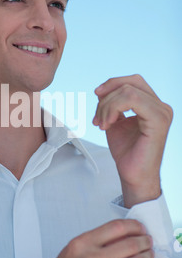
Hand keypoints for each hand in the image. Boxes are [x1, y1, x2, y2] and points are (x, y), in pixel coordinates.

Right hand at [26, 219, 153, 257]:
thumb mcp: (72, 249)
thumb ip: (95, 241)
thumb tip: (121, 235)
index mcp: (82, 243)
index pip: (116, 227)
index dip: (134, 226)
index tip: (140, 228)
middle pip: (130, 244)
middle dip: (144, 241)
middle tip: (148, 241)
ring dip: (147, 256)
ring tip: (149, 254)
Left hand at [92, 74, 172, 207]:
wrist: (133, 175)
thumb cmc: (127, 152)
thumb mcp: (116, 122)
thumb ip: (113, 105)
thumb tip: (103, 90)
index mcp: (153, 105)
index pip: (133, 82)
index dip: (112, 84)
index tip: (96, 96)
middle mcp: (161, 107)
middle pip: (131, 83)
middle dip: (108, 96)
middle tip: (98, 117)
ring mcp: (162, 112)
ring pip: (128, 91)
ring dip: (107, 106)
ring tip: (102, 124)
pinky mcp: (158, 120)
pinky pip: (132, 100)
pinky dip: (114, 109)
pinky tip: (108, 124)